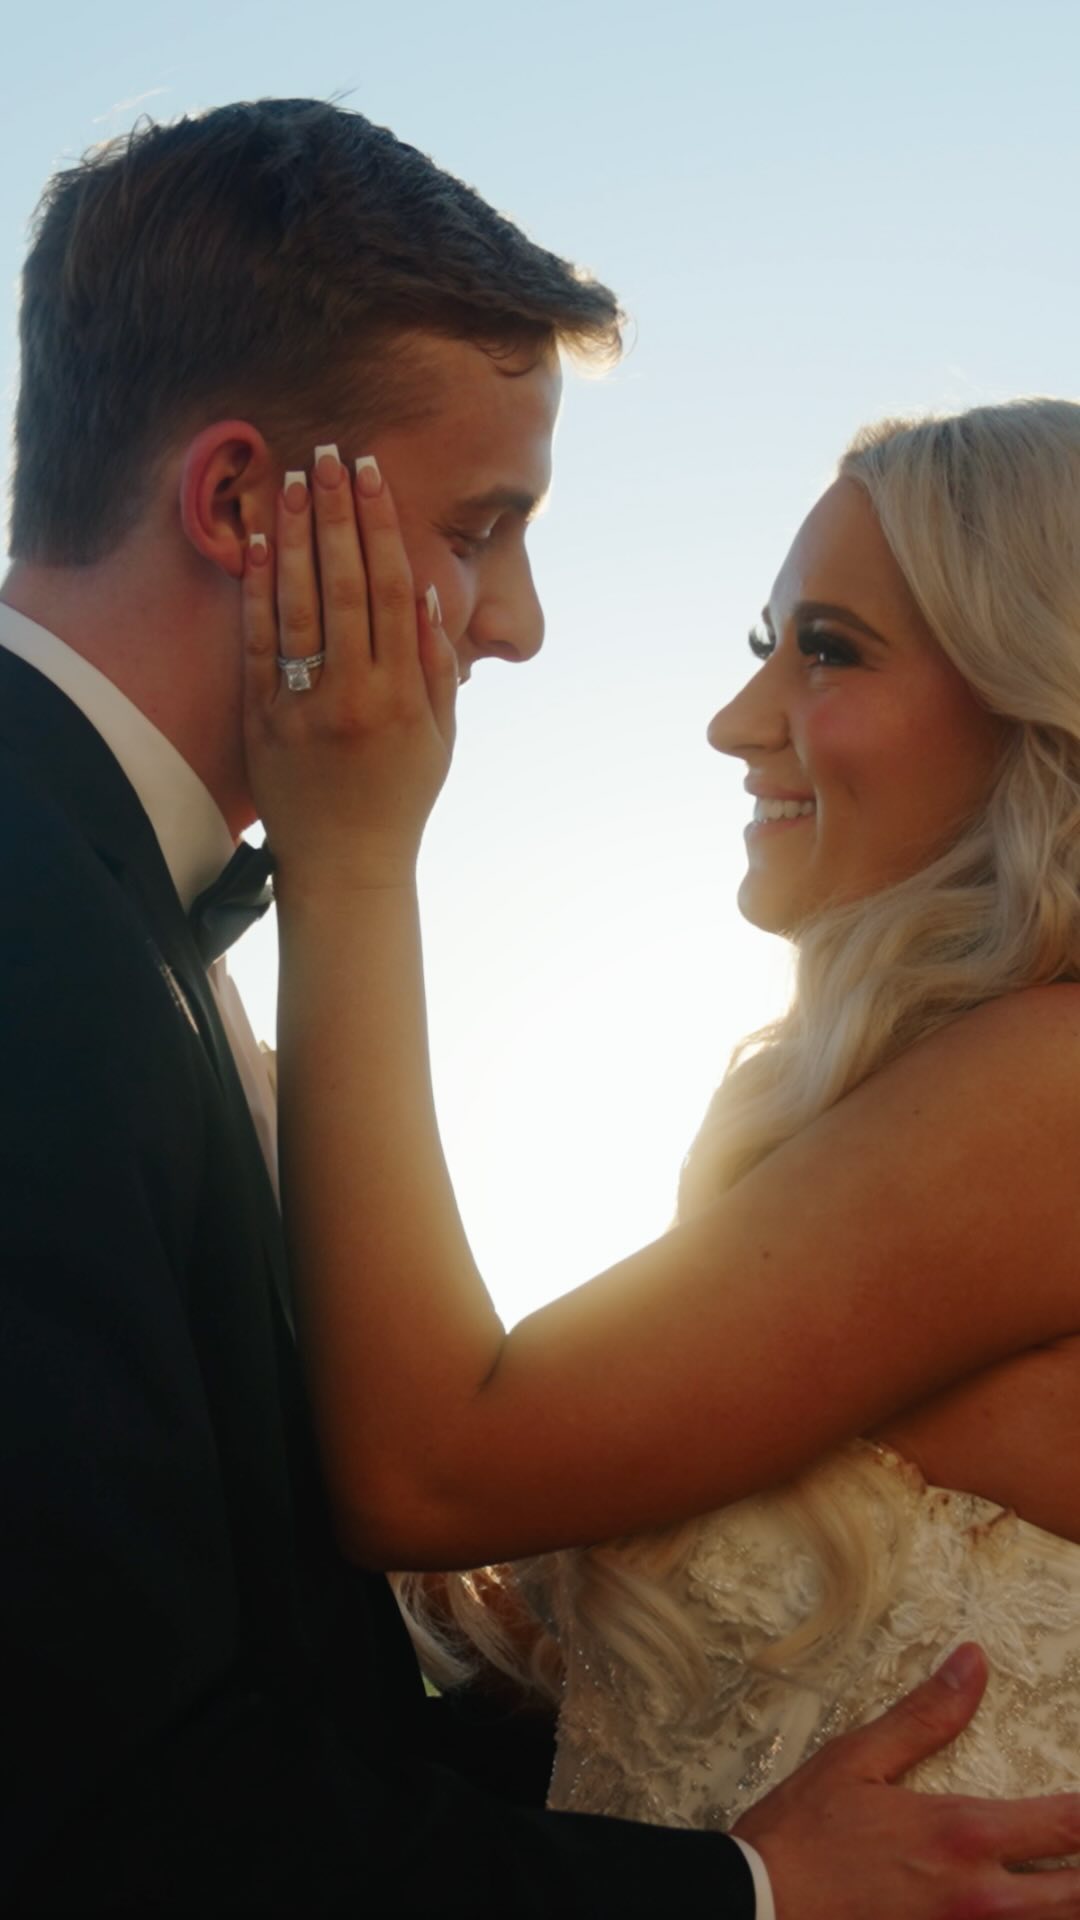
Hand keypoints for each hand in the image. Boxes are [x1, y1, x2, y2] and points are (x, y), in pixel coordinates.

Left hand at [242, 448, 457, 893]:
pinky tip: (251, 544)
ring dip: (294, 537)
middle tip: (332, 454)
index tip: (375, 476)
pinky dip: (254, 591)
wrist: (344, 865)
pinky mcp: (263, 721)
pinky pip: (257, 644)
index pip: (395, 591)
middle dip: (339, 514)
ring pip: (298, 605)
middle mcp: (355, 694)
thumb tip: (428, 595)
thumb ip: (438, 667)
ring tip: (291, 480)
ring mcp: (304, 707)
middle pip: (347, 585)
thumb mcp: (441, 738)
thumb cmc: (401, 798)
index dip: (384, 527)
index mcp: (404, 695)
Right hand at [735, 1645, 1079, 1917]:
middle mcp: (981, 1898)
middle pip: (1079, 1894)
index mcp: (963, 1834)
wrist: (760, 1908)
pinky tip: (1030, 1908)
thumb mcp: (858, 1760)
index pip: (1069, 1825)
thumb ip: (926, 1715)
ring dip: (1070, 1902)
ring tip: (1069, 1878)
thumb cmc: (804, 1835)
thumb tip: (973, 1662)